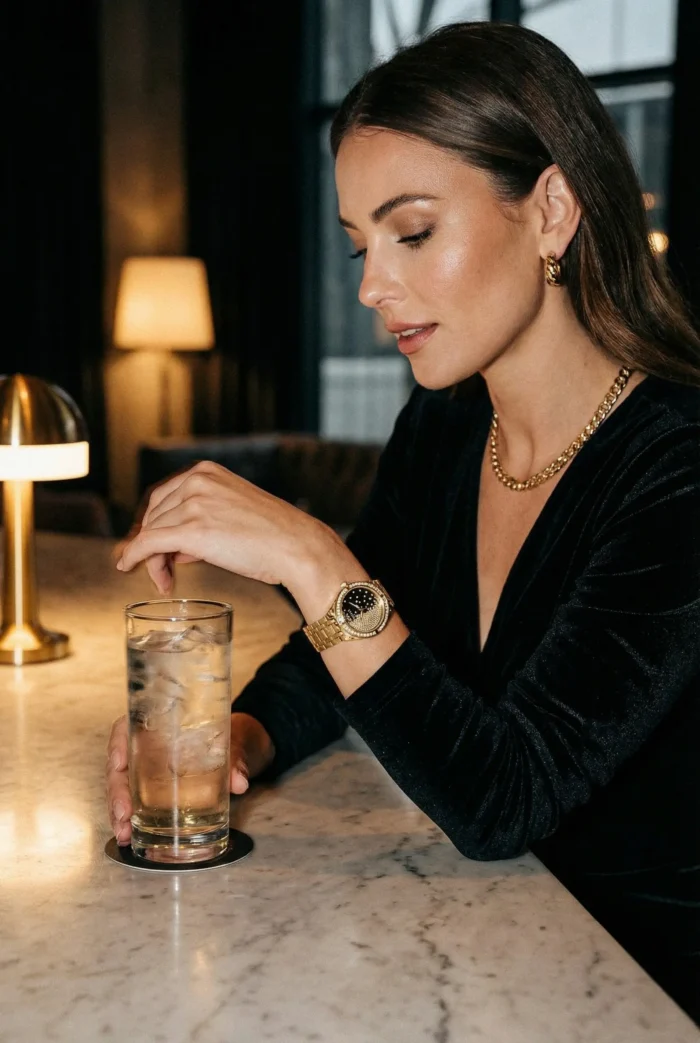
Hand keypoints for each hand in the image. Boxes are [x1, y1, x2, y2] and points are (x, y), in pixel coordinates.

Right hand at [105, 712, 275, 845]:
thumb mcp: (236, 741)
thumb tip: (238, 782)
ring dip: (119, 811)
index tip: (119, 765)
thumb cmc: (233, 735)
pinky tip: (130, 836)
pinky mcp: (157, 788)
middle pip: (120, 764)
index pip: (126, 727)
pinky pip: (137, 801)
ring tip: (125, 833)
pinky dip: (131, 819)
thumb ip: (236, 757)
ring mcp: (150, 768)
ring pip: (123, 786)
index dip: (117, 745)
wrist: (245, 745)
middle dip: (117, 791)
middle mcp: (149, 745)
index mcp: (161, 723)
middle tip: (124, 814)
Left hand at [115, 460, 330, 594]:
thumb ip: (201, 521)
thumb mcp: (233, 512)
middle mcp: (196, 481)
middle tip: (162, 570)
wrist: (296, 546)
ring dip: (153, 558)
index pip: (163, 497)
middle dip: (153, 543)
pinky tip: (128, 566)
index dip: (154, 524)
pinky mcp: (191, 530)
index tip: (153, 545)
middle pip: (154, 514)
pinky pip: (148, 543)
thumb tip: (175, 547)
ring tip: (166, 579)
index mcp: (206, 472)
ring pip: (151, 532)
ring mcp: (193, 503)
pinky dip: (134, 556)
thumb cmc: (274, 536)